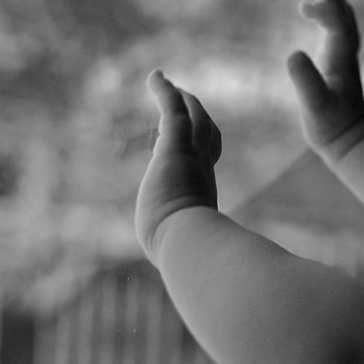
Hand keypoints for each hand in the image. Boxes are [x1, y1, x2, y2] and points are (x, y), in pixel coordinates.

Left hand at [135, 70, 220, 261]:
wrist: (183, 242)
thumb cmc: (185, 253)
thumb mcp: (185, 249)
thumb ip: (196, 255)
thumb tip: (203, 287)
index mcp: (202, 189)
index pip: (207, 158)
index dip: (205, 144)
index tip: (202, 140)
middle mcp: (200, 168)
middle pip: (206, 132)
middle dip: (198, 116)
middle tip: (187, 101)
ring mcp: (190, 155)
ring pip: (194, 117)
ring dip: (182, 100)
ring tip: (171, 87)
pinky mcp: (174, 145)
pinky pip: (171, 109)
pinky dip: (164, 91)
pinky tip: (156, 76)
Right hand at [287, 0, 363, 158]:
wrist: (350, 142)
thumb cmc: (330, 127)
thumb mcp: (313, 105)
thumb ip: (305, 81)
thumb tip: (292, 53)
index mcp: (341, 61)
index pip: (337, 26)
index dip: (324, 11)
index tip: (303, 4)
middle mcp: (346, 55)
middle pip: (342, 17)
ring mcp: (345, 59)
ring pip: (343, 22)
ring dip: (332, 1)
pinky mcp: (340, 64)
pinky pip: (338, 31)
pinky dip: (330, 16)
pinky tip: (318, 11)